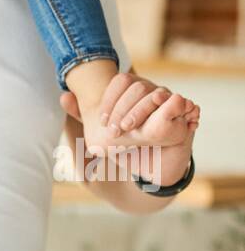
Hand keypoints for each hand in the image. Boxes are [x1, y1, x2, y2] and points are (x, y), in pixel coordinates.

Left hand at [61, 71, 199, 150]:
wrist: (154, 170)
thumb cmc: (127, 147)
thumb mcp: (101, 133)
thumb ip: (82, 115)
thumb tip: (63, 96)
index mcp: (132, 92)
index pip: (121, 81)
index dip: (110, 98)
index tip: (102, 119)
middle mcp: (152, 91)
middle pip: (138, 86)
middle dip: (123, 108)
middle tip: (115, 130)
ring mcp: (170, 101)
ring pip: (158, 94)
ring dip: (141, 111)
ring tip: (129, 130)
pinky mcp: (186, 114)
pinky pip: (180, 104)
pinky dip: (171, 111)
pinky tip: (153, 130)